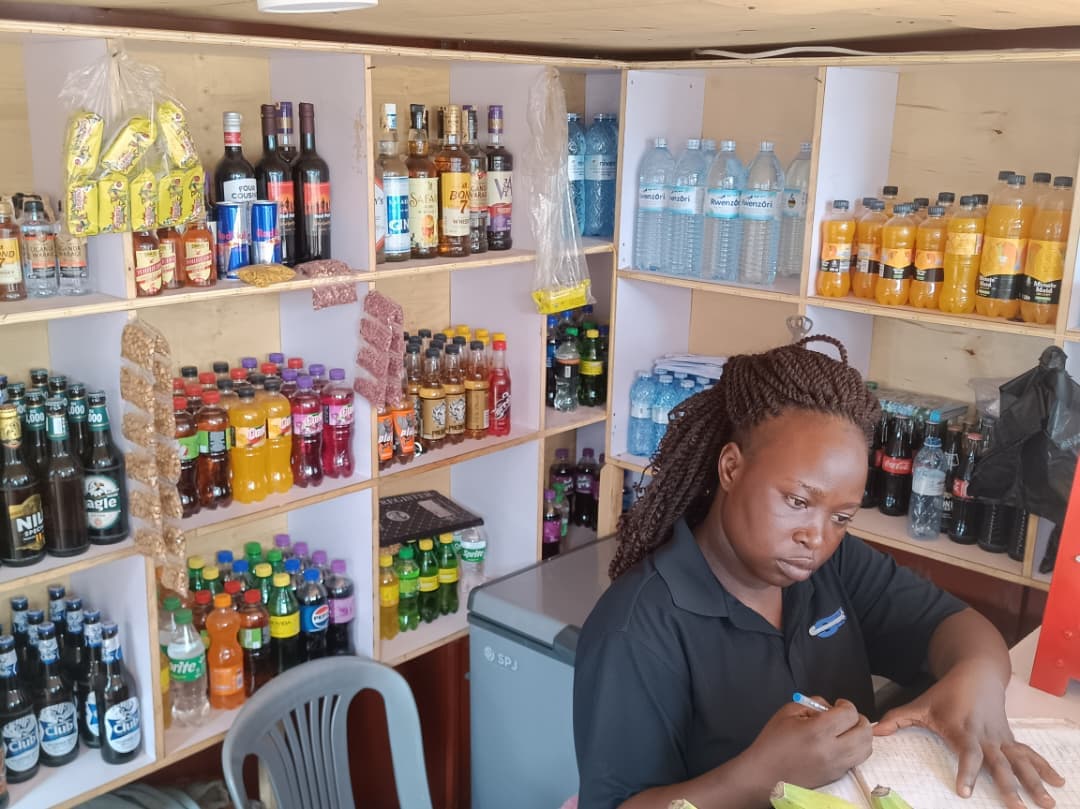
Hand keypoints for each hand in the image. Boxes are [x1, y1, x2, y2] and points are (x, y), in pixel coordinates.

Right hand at [745, 697, 871, 789]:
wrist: (764, 774)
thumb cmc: (772, 741)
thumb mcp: (787, 712)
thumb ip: (811, 704)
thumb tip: (830, 707)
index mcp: (817, 731)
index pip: (849, 714)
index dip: (847, 705)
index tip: (839, 704)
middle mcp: (832, 750)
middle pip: (864, 732)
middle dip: (859, 719)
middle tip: (847, 717)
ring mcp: (836, 766)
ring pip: (866, 749)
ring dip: (861, 736)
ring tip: (847, 731)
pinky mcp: (836, 776)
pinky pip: (856, 760)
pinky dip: (855, 749)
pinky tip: (841, 744)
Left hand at [875, 660, 1064, 807]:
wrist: (977, 672)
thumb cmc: (946, 693)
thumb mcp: (921, 703)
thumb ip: (898, 718)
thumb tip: (874, 732)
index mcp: (963, 729)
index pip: (967, 754)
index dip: (967, 772)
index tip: (965, 792)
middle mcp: (986, 736)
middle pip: (999, 763)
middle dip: (1009, 786)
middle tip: (1017, 808)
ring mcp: (1001, 738)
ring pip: (1020, 762)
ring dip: (1034, 782)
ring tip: (1047, 804)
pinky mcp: (1010, 738)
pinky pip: (1029, 754)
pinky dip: (1044, 767)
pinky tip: (1058, 782)